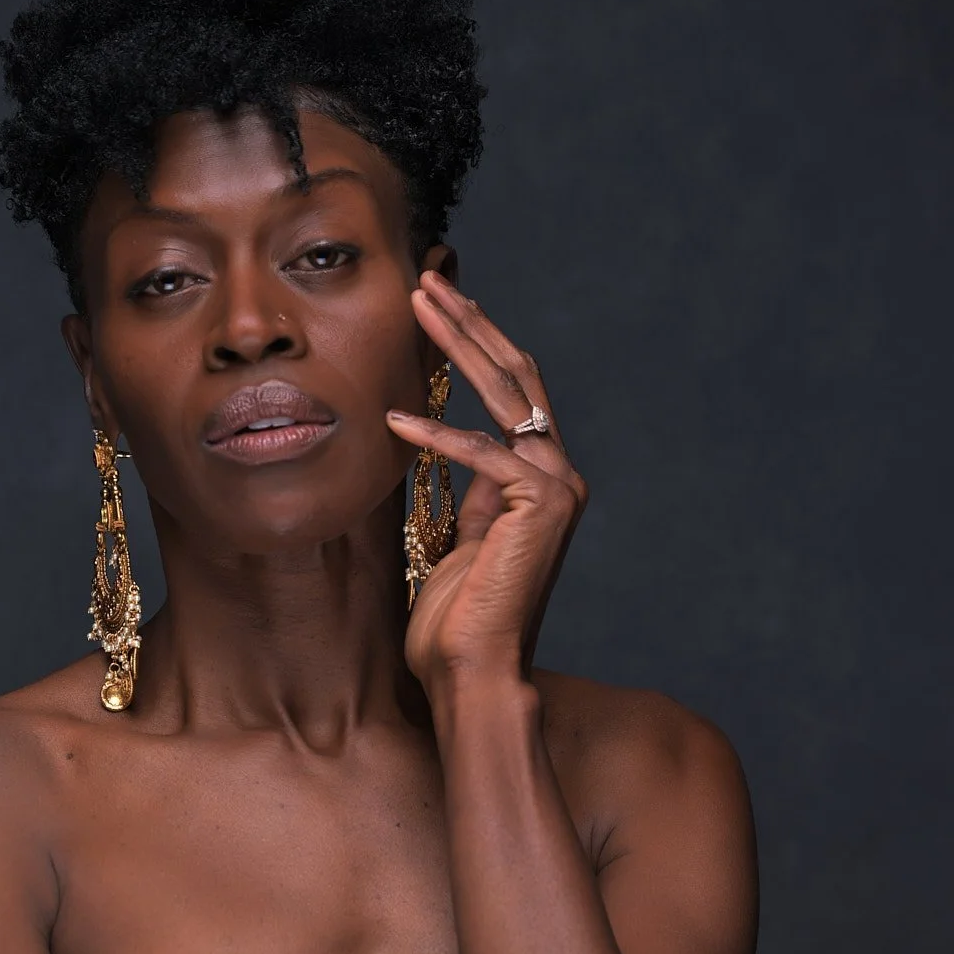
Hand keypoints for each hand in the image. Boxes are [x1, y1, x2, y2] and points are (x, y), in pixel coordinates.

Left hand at [385, 270, 587, 696]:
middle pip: (515, 377)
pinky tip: (393, 419)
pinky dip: (437, 434)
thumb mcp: (460, 540)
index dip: (473, 343)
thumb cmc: (456, 621)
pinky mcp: (542, 505)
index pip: (509, 392)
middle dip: (469, 323)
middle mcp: (559, 476)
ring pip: (507, 395)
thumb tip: (457, 447)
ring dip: (459, 345)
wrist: (474, 673)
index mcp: (541, 481)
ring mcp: (558, 488)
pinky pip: (482, 454)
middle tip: (426, 280)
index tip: (433, 306)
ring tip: (419, 305)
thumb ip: (470, 491)